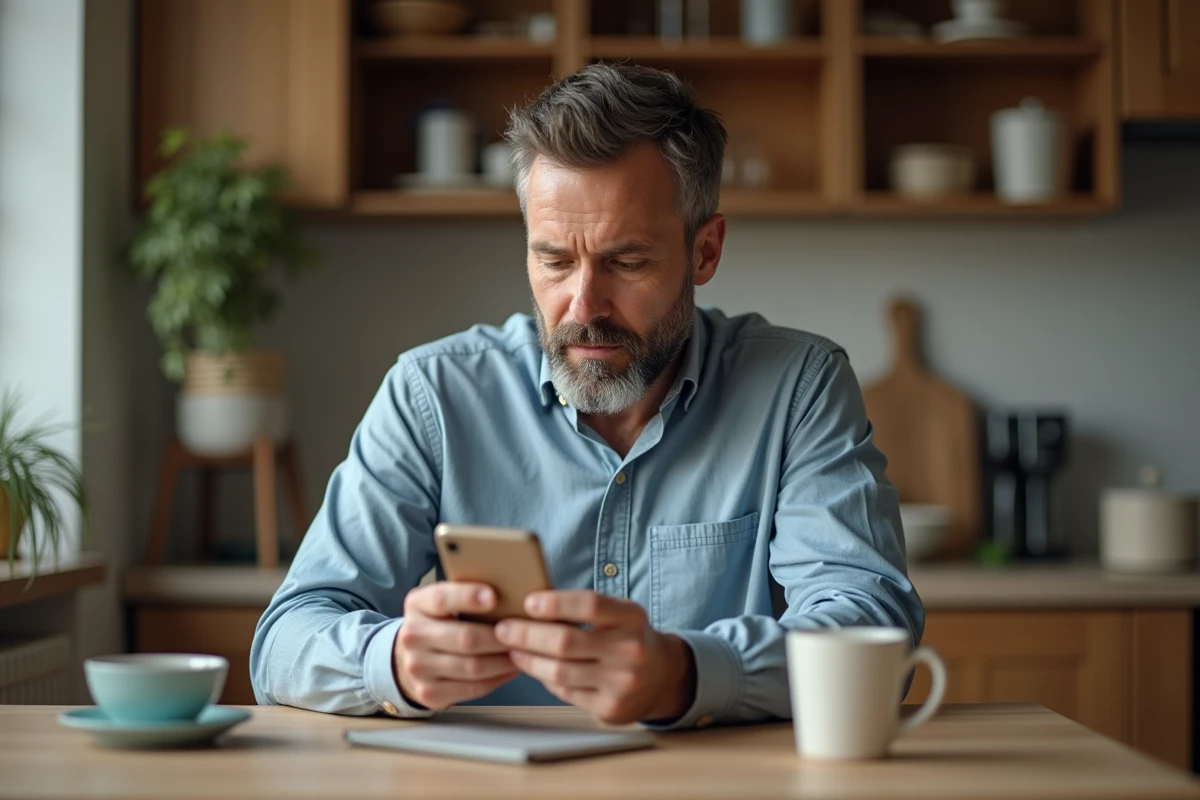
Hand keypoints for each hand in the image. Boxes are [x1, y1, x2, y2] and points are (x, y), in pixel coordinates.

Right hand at [393, 582, 519, 709]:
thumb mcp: (442, 602)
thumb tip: (509, 589)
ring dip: (504, 660)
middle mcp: (412, 635)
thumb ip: (465, 593)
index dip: (468, 596)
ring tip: (523, 651)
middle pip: (465, 637)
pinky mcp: (429, 693)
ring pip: (472, 666)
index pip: (441, 598)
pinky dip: (497, 679)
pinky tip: (510, 669)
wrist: (410, 658)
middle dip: (500, 637)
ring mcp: (417, 667)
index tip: (494, 596)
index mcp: (417, 604)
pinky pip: (473, 688)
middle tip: (524, 633)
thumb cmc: (440, 623)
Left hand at [494, 591, 695, 724]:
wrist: (663, 677)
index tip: (527, 602)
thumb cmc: (628, 637)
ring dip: (528, 660)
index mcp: (632, 617)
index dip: (556, 603)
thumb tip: (530, 605)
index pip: (590, 604)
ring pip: (560, 671)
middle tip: (503, 629)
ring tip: (512, 649)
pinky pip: (565, 691)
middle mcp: (631, 650)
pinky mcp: (610, 708)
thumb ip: (584, 609)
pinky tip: (535, 667)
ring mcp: (622, 683)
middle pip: (566, 642)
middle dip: (527, 635)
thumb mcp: (619, 614)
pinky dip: (545, 678)